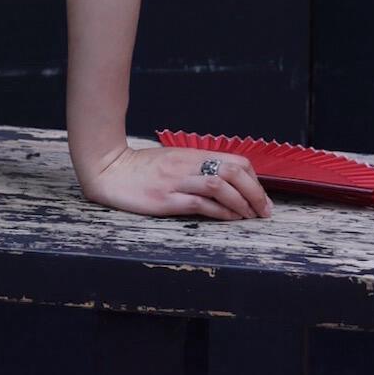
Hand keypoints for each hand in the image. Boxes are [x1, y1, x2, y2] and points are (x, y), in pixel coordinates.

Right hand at [79, 139, 273, 220]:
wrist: (109, 171)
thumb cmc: (140, 168)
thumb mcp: (173, 161)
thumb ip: (196, 168)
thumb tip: (224, 181)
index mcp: (191, 155)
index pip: (235, 161)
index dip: (254, 180)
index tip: (260, 197)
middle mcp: (187, 165)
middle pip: (233, 172)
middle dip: (255, 193)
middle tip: (263, 211)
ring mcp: (177, 182)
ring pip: (220, 186)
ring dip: (241, 203)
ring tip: (249, 217)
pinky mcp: (166, 199)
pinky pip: (201, 204)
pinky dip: (221, 212)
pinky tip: (229, 219)